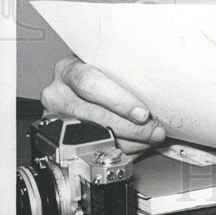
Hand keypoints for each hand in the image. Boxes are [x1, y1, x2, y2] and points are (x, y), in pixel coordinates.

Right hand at [40, 55, 165, 155]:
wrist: (76, 86)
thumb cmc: (99, 73)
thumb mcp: (106, 63)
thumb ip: (125, 72)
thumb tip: (160, 86)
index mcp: (68, 70)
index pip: (90, 84)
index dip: (119, 100)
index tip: (142, 113)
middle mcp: (57, 94)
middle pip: (92, 116)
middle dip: (128, 127)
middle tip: (153, 130)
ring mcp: (56, 119)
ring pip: (92, 138)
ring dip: (128, 142)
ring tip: (150, 139)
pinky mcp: (60, 139)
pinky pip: (90, 151)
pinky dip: (119, 151)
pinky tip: (137, 147)